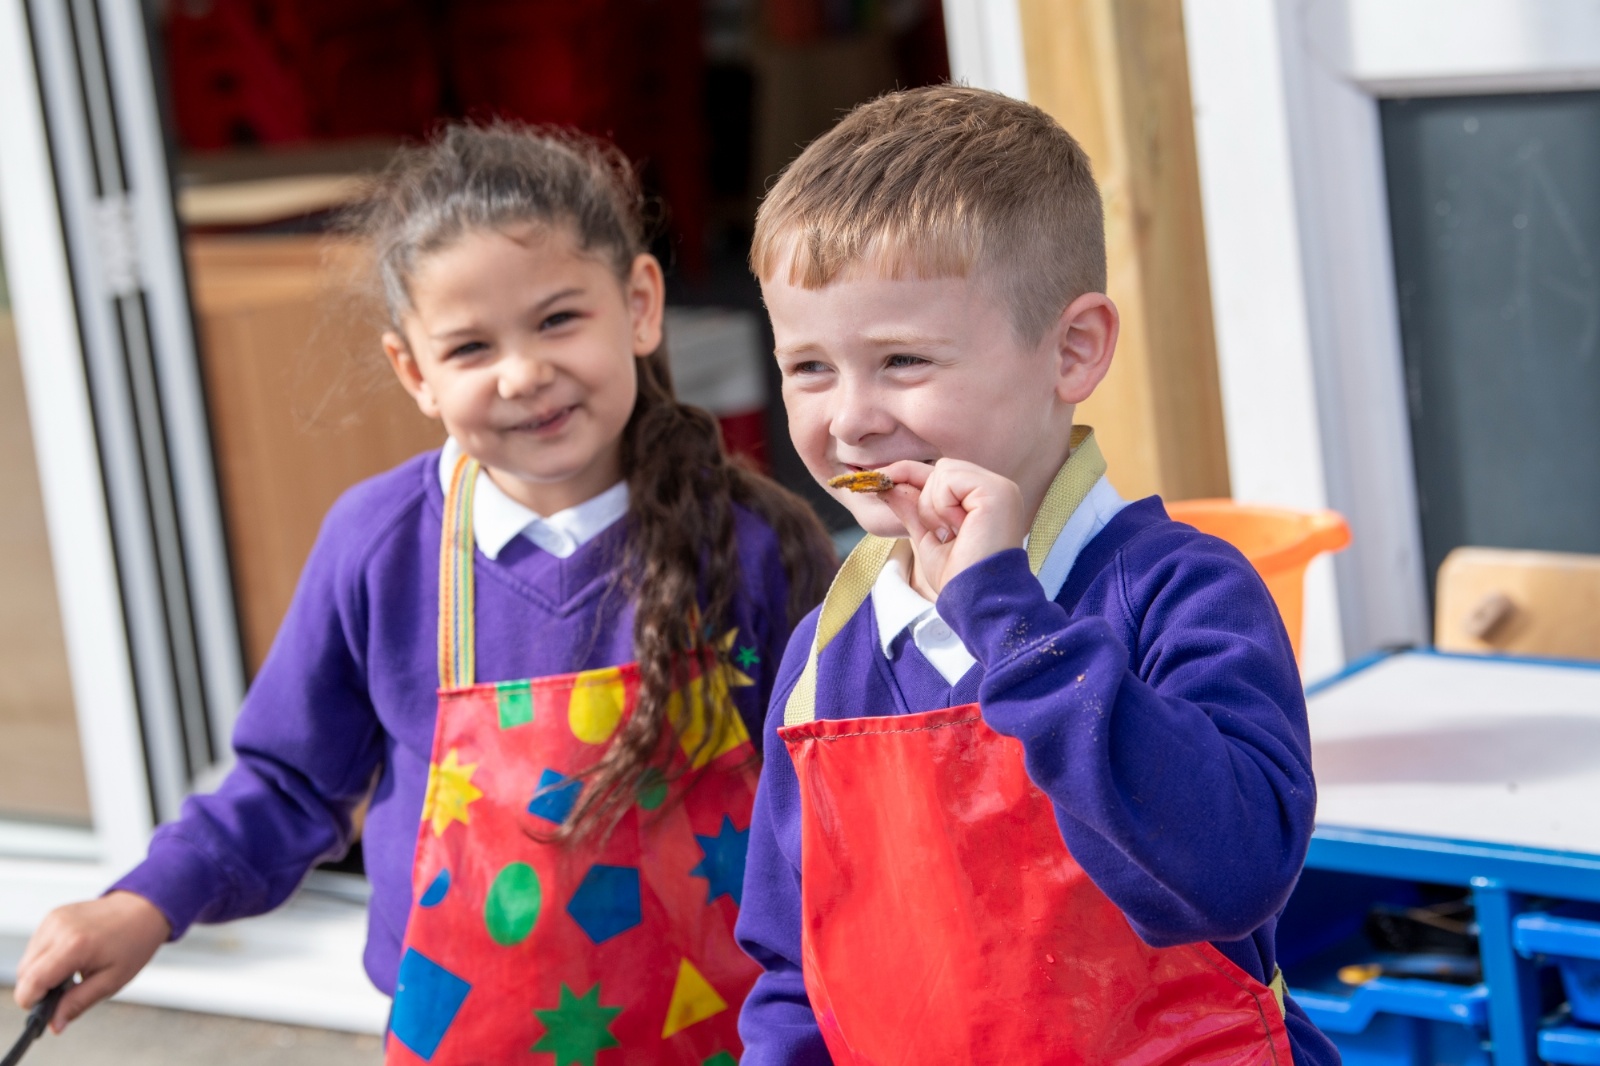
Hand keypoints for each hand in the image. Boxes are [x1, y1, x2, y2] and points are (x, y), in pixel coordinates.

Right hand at [13, 891, 169, 1032]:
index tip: (45, 1010)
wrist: (143, 910)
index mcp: (75, 944)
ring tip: (71, 973)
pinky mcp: (52, 916)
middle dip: (38, 989)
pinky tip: (68, 959)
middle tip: (66, 992)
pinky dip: (44, 959)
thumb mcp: (112, 980)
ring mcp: (54, 920)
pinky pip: (35, 947)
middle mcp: (60, 928)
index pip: (32, 981)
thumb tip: (55, 1024)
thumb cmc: (134, 942)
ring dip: (40, 974)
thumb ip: (78, 1003)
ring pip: (27, 961)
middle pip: (24, 973)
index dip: (32, 1002)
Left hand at [877, 459, 1026, 595]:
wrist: (975, 602)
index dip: (909, 475)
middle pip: (941, 468)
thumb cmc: (959, 578)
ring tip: (953, 534)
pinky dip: (942, 506)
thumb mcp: (927, 538)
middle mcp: (997, 488)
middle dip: (926, 501)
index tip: (878, 478)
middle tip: (943, 534)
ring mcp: (1000, 488)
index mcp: (985, 499)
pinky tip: (959, 529)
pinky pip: (949, 480)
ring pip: (942, 470)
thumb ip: (911, 509)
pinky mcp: (996, 491)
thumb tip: (886, 485)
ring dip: (934, 507)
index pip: (943, 474)